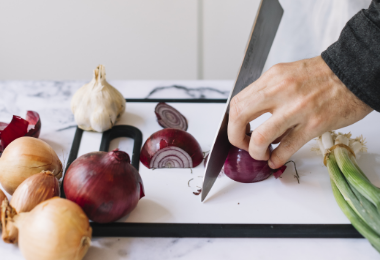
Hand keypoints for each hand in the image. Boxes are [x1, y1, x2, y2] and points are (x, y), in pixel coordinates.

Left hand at [228, 56, 371, 168]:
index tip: (238, 131)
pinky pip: (287, 148)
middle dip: (235, 137)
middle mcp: (281, 90)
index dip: (232, 122)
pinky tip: (275, 160)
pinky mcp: (314, 124)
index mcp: (272, 78)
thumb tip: (253, 121)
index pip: (237, 102)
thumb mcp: (287, 75)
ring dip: (255, 152)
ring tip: (261, 154)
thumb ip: (268, 95)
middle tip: (243, 145)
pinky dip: (277, 158)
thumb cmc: (321, 76)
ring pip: (260, 137)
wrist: (354, 72)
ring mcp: (297, 108)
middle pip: (240, 117)